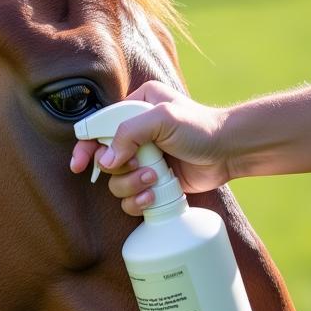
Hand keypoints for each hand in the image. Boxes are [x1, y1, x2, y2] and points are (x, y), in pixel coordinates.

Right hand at [69, 82, 231, 215]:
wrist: (230, 151)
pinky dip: (138, 200)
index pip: (97, 129)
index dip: (85, 147)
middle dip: (117, 168)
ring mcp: (142, 160)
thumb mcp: (162, 117)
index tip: (79, 164)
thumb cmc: (201, 127)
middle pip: (102, 159)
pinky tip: (153, 196)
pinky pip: (130, 198)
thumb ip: (127, 133)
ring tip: (154, 179)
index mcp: (133, 110)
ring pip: (115, 182)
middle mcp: (134, 136)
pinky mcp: (152, 182)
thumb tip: (104, 162)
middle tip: (137, 164)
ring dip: (131, 184)